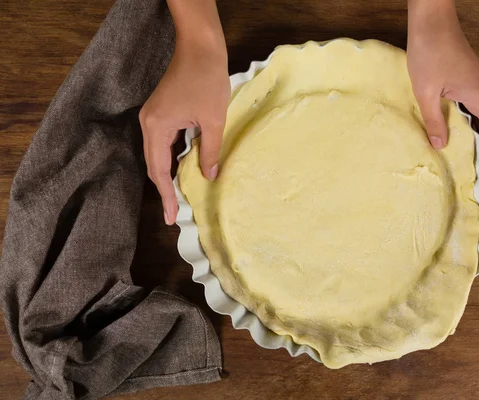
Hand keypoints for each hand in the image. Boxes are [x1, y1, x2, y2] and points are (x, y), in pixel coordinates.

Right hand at [139, 1, 228, 224]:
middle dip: (164, 189)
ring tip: (176, 198)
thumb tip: (210, 177)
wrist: (200, 48)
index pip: (159, 170)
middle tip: (173, 214)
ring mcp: (151, 117)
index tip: (171, 216)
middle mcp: (148, 124)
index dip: (166, 194)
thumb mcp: (213, 120)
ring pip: (156, 155)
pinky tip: (179, 171)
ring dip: (166, 175)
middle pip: (153, 165)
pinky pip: (161, 143)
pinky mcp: (159, 113)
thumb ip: (210, 151)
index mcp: (157, 127)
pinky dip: (169, 159)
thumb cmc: (208, 80)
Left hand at [407, 0, 478, 190]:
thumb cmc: (429, 53)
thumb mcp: (426, 92)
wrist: (432, 22)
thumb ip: (434, 121)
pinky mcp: (469, 81)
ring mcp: (478, 86)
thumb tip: (440, 146)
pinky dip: (474, 129)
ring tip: (474, 166)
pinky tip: (460, 138)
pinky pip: (477, 111)